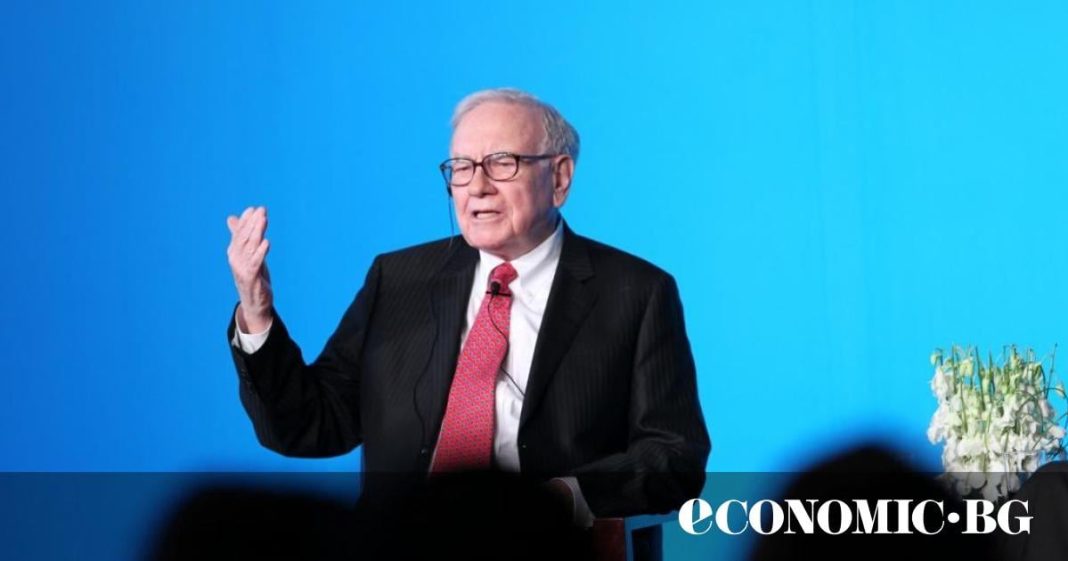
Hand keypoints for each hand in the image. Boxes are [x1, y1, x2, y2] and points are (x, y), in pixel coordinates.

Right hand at [227, 206, 272, 332]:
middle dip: (253, 223)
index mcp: (234, 252)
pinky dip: (261, 252)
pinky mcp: (250, 277)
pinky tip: (267, 242)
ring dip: (257, 232)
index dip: (246, 220)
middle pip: (244, 237)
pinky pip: (255, 262)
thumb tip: (231, 218)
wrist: (254, 302)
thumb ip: (241, 237)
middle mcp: (235, 258)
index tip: (254, 208)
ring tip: (264, 220)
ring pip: (250, 247)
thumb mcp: (248, 254)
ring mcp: (241, 268)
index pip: (239, 233)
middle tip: (262, 210)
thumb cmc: (252, 276)